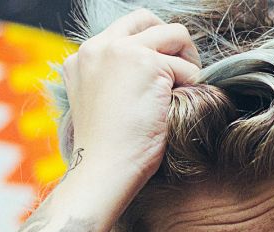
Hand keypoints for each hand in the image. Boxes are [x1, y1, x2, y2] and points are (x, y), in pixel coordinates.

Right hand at [62, 9, 201, 194]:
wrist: (103, 170)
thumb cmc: (105, 151)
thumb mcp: (98, 105)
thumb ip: (112, 80)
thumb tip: (145, 75)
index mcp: (82, 57)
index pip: (124, 31)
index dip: (150, 47)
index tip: (162, 72)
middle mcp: (99, 47)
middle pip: (148, 19)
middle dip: (171, 41)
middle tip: (183, 71)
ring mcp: (123, 52)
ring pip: (175, 34)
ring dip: (188, 60)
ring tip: (187, 87)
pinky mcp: (148, 65)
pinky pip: (187, 68)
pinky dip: (191, 85)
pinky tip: (180, 107)